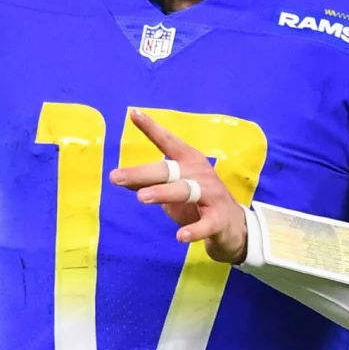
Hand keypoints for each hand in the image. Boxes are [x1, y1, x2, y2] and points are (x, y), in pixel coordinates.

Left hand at [110, 109, 247, 263]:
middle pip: (168, 170)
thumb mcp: (172, 189)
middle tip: (115, 177)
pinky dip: (194, 230)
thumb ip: (149, 182)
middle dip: (142, 173)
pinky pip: (206, 225)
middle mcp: (200, 174)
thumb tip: (119, 177)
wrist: (233, 227)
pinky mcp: (219, 220)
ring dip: (163, 193)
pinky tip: (181, 236)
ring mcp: (212, 196)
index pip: (168, 142)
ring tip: (142, 197)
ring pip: (185, 191)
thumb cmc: (198, 202)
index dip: (152, 128)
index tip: (133, 113)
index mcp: (189, 161)